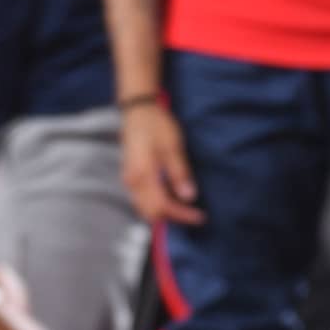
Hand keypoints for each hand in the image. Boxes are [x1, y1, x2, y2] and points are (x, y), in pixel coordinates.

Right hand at [121, 101, 203, 225]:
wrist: (137, 111)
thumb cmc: (156, 125)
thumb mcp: (172, 146)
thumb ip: (179, 173)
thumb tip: (189, 197)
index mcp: (143, 175)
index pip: (162, 207)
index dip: (182, 215)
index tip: (199, 216)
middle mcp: (132, 182)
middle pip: (151, 213)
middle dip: (173, 217)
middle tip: (194, 214)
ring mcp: (129, 180)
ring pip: (145, 208)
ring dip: (165, 212)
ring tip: (185, 208)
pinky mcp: (130, 177)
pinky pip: (142, 200)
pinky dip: (157, 204)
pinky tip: (172, 198)